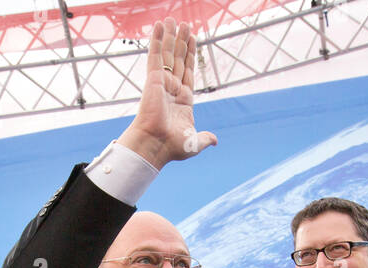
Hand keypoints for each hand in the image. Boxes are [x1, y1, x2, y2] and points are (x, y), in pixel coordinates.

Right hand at [116, 17, 216, 168]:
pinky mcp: (153, 78)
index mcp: (183, 100)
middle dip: (181, 42)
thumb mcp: (194, 142)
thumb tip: (214, 140)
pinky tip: (160, 25)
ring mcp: (162, 82)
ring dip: (171, 36)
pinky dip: (157, 39)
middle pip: (178, 60)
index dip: (190, 56)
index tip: (191, 40)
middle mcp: (172, 89)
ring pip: (167, 54)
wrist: (155, 145)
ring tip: (174, 19)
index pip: (188, 72)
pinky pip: (155, 55)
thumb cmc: (172, 147)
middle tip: (184, 25)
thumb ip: (204, 138)